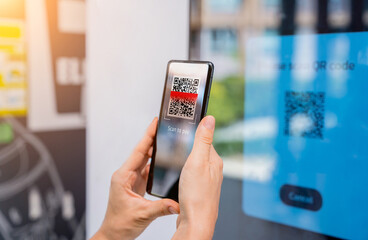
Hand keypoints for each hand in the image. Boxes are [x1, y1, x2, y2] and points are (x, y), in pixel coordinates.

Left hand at [92, 118, 179, 239]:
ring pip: (145, 160)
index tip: (154, 123)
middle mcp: (126, 175)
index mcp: (123, 176)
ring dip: (155, 151)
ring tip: (167, 140)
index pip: (138, 152)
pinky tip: (164, 160)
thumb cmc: (120, 224)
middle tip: (165, 127)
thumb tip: (177, 203)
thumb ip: (161, 207)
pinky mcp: (136, 184)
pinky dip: (156, 163)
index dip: (147, 136)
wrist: (114, 234)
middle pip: (142, 152)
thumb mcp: (142, 214)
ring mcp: (132, 179)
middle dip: (153, 139)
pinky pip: (147, 169)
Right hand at [173, 116, 222, 239]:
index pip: (204, 139)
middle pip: (198, 151)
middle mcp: (212, 169)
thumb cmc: (197, 196)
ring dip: (184, 161)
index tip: (182, 127)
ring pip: (193, 163)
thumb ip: (203, 140)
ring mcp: (205, 180)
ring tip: (174, 162)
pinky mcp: (197, 189)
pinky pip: (190, 174)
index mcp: (214, 160)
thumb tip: (210, 119)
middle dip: (186, 147)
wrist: (195, 222)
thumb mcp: (197, 161)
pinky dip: (183, 172)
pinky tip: (177, 176)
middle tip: (174, 146)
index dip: (192, 133)